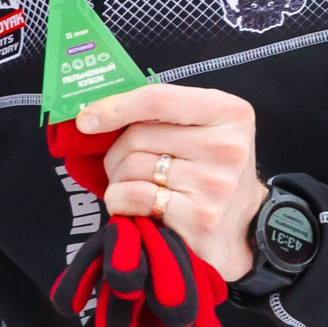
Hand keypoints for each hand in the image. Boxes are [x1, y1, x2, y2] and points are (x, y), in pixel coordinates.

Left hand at [77, 83, 269, 281]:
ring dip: (117, 179)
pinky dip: (120, 201)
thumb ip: (160, 116)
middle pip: (138, 135)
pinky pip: (135, 196)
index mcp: (229, 113)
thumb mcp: (200, 131)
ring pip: (132, 166)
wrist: (241, 228)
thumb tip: (93, 115)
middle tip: (122, 167)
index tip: (86, 120)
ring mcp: (216, 183)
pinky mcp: (201, 217)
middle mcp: (227, 146)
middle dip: (116, 152)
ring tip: (133, 187)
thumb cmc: (208, 172)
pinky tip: (132, 206)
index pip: (157, 98)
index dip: (115, 107)